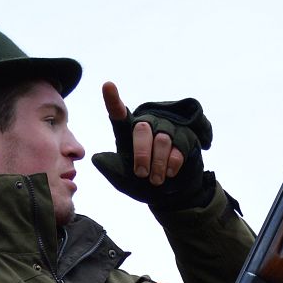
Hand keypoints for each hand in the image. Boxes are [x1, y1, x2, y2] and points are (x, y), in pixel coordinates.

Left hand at [92, 85, 214, 209]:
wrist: (170, 196)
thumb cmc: (143, 185)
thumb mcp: (123, 181)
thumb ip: (111, 169)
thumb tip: (96, 158)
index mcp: (128, 133)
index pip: (119, 114)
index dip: (113, 100)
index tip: (108, 86)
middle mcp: (148, 126)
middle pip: (142, 128)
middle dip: (142, 153)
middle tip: (141, 174)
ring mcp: (168, 129)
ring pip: (162, 139)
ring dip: (158, 163)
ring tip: (156, 180)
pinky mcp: (186, 138)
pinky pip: (178, 148)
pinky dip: (172, 164)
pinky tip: (170, 174)